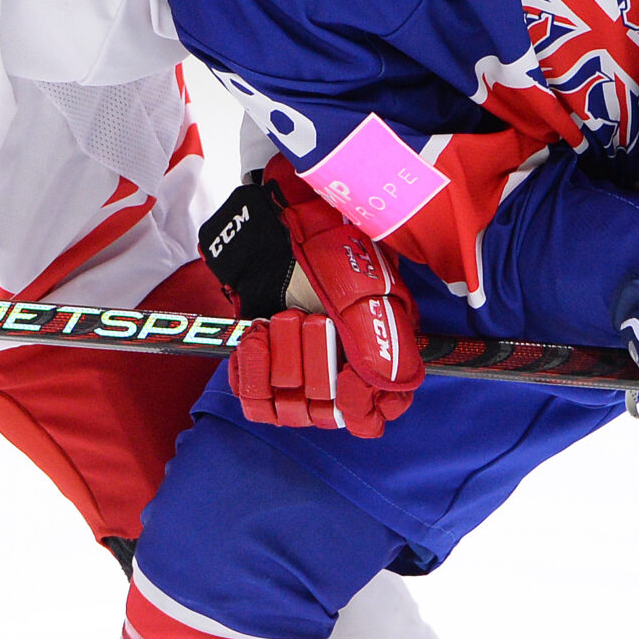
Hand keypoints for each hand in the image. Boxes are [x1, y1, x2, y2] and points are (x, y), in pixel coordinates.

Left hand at [211, 158, 423, 437]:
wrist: (274, 224)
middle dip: (313, 370)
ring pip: (294, 410)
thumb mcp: (362, 290)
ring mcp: (300, 366)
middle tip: (305, 323)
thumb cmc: (326, 249)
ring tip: (276, 324)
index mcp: (377, 351)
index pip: (380, 413)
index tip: (347, 379)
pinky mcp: (263, 364)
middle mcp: (341, 367)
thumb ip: (379, 342)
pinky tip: (255, 341)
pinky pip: (256, 402)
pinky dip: (251, 376)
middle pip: (331, 414)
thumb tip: (387, 390)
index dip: (363, 406)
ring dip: (281, 366)